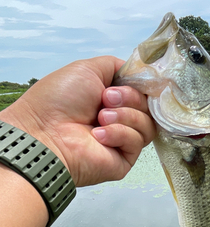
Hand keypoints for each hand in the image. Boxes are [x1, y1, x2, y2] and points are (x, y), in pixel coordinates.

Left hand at [0, 56, 155, 186]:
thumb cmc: (58, 102)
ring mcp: (122, 140)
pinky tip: (98, 135)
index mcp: (111, 99)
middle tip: (105, 99)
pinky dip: (119, 133)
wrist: (46, 134)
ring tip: (100, 118)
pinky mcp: (125, 159)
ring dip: (124, 115)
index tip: (123, 83)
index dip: (138, 85)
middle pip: (147, 106)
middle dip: (129, 98)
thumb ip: (116, 67)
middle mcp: (119, 119)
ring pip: (147, 123)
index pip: (142, 91)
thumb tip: (138, 72)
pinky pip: (137, 141)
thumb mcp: (87, 69)